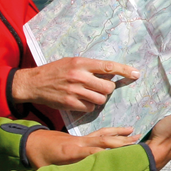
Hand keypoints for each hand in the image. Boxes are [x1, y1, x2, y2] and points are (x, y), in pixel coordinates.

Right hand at [12, 58, 140, 112]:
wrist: (33, 83)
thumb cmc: (54, 71)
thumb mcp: (71, 62)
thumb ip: (89, 67)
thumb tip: (109, 73)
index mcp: (81, 63)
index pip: (108, 66)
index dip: (124, 70)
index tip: (136, 74)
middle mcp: (79, 76)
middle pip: (108, 88)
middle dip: (107, 90)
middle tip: (100, 88)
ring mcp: (75, 91)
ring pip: (101, 100)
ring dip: (99, 99)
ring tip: (89, 95)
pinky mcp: (70, 103)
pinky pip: (90, 108)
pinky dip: (89, 107)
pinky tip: (81, 101)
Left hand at [24, 127, 139, 166]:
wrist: (31, 141)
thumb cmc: (38, 158)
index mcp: (72, 152)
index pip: (93, 153)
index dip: (108, 155)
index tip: (123, 159)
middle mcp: (80, 143)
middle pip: (104, 141)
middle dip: (121, 144)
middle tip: (139, 146)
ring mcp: (83, 138)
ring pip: (105, 135)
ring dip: (121, 135)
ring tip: (136, 134)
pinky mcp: (83, 137)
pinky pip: (102, 132)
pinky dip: (114, 131)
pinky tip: (126, 130)